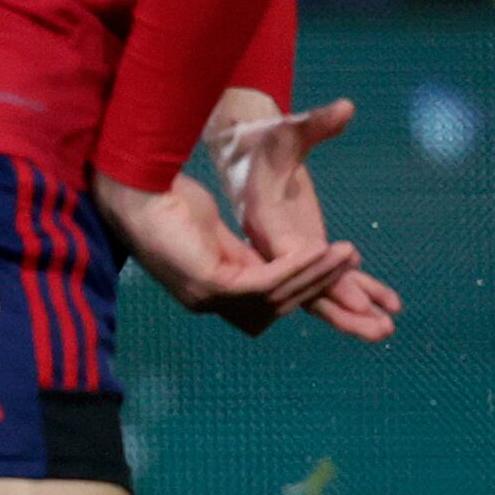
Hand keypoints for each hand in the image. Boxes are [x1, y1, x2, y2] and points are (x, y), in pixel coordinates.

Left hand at [93, 152, 376, 342]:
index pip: (273, 304)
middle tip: (360, 270)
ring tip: (348, 253)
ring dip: (317, 275)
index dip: (311, 293)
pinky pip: (265, 282)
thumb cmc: (169, 203)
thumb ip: (247, 257)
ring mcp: (207, 298)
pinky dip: (296, 268)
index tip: (348, 279)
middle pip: (281, 306)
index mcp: (217, 293)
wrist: (135, 187)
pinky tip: (319, 250)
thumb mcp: (218, 236)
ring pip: (278, 296)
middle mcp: (211, 303)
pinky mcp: (208, 283)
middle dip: (324, 290)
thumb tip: (278, 270)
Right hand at [211, 96, 404, 341]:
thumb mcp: (287, 131)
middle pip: (307, 286)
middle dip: (344, 309)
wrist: (245, 155)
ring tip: (388, 331)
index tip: (349, 295)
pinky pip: (331, 278)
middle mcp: (273, 246)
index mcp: (265, 221)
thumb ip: (315, 123)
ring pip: (320, 291)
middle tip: (380, 330)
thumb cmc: (266, 142)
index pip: (290, 253)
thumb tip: (346, 108)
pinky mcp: (304, 251)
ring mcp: (289, 254)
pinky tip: (390, 303)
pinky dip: (359, 290)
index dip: (318, 273)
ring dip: (353, 310)